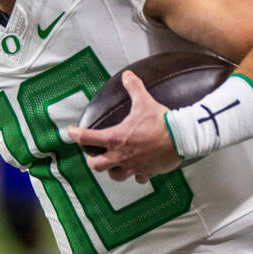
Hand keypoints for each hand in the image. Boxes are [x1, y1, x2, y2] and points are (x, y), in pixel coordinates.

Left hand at [66, 71, 182, 183]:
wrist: (182, 138)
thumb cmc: (161, 121)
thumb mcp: (144, 102)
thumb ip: (133, 88)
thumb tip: (128, 75)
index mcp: (115, 138)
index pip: (86, 138)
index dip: (75, 135)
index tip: (70, 132)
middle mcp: (121, 155)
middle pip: (96, 165)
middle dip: (92, 160)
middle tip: (94, 154)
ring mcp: (133, 166)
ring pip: (115, 175)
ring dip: (112, 170)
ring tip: (113, 163)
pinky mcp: (147, 172)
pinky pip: (138, 178)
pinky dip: (136, 175)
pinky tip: (138, 169)